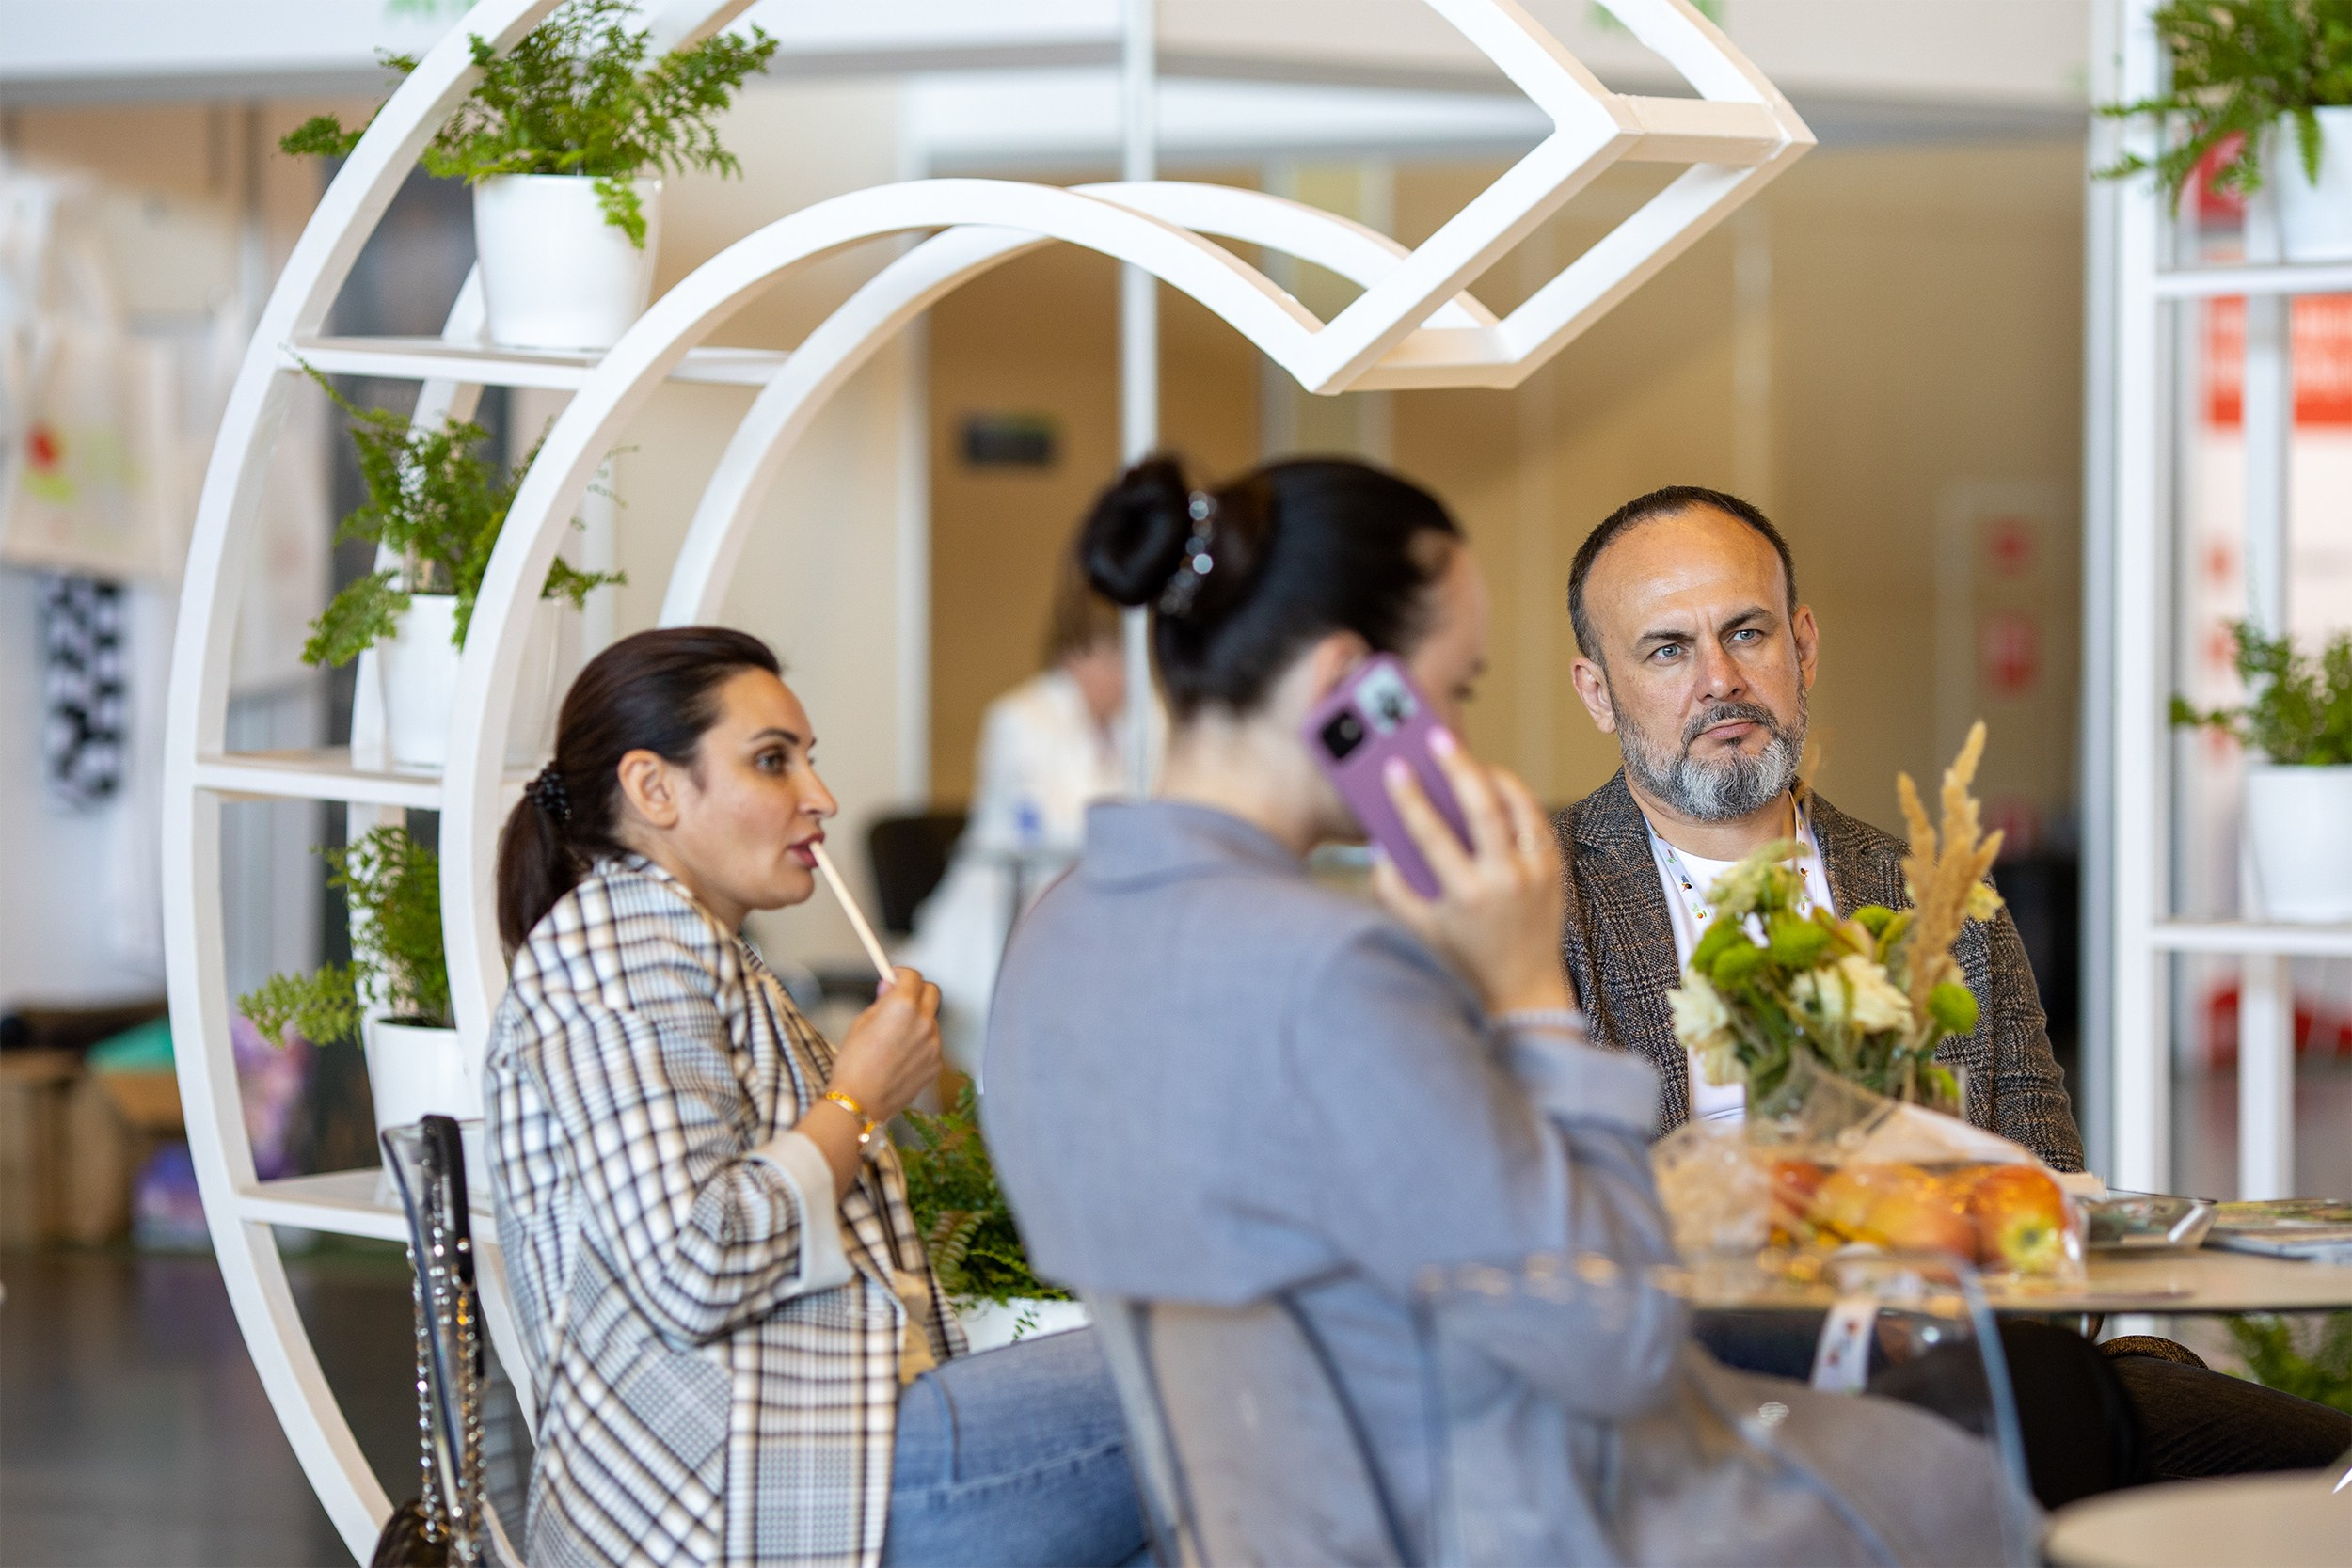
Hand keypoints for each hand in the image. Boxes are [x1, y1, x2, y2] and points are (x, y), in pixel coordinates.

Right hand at [827, 966, 941, 1125]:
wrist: (860, 1100)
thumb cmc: (854, 1065)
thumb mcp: (860, 1023)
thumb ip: (881, 1002)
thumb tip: (888, 988)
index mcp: (903, 1006)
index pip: (913, 976)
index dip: (902, 975)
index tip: (896, 978)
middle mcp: (924, 1022)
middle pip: (932, 992)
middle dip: (917, 992)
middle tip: (901, 1000)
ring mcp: (933, 1044)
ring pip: (932, 1020)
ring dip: (919, 1020)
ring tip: (896, 1036)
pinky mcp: (936, 1063)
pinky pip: (932, 1044)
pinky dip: (921, 1043)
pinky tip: (902, 1056)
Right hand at [1370, 730, 1576, 1015]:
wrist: (1522, 988)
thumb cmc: (1463, 958)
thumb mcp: (1418, 930)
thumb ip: (1391, 888)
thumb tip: (1380, 843)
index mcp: (1465, 896)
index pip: (1432, 834)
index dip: (1411, 798)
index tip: (1396, 768)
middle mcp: (1504, 881)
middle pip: (1482, 807)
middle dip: (1458, 767)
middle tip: (1439, 737)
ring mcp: (1535, 874)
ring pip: (1518, 807)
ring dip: (1493, 776)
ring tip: (1470, 761)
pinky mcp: (1554, 871)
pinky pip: (1536, 821)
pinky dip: (1517, 798)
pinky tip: (1496, 786)